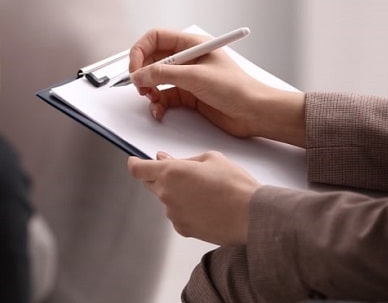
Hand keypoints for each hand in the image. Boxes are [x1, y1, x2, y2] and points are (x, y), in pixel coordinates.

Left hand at [127, 151, 259, 244]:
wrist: (252, 215)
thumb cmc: (236, 185)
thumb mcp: (211, 158)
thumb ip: (184, 159)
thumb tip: (166, 159)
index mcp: (171, 172)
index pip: (138, 169)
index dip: (135, 164)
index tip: (135, 162)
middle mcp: (167, 194)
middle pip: (150, 184)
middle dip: (158, 176)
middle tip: (179, 174)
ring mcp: (173, 213)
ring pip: (166, 199)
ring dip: (175, 194)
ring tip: (203, 192)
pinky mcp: (182, 229)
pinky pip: (177, 215)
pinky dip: (185, 209)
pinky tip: (205, 206)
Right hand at [128, 28, 280, 138]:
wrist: (255, 113)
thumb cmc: (236, 89)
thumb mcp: (195, 77)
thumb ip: (163, 74)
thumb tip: (138, 75)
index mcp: (191, 44)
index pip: (155, 39)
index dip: (140, 51)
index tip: (134, 69)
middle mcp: (187, 59)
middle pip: (152, 59)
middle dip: (143, 73)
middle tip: (140, 86)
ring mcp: (186, 77)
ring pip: (156, 79)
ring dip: (149, 90)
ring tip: (151, 99)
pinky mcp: (187, 95)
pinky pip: (163, 96)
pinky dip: (157, 104)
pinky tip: (159, 111)